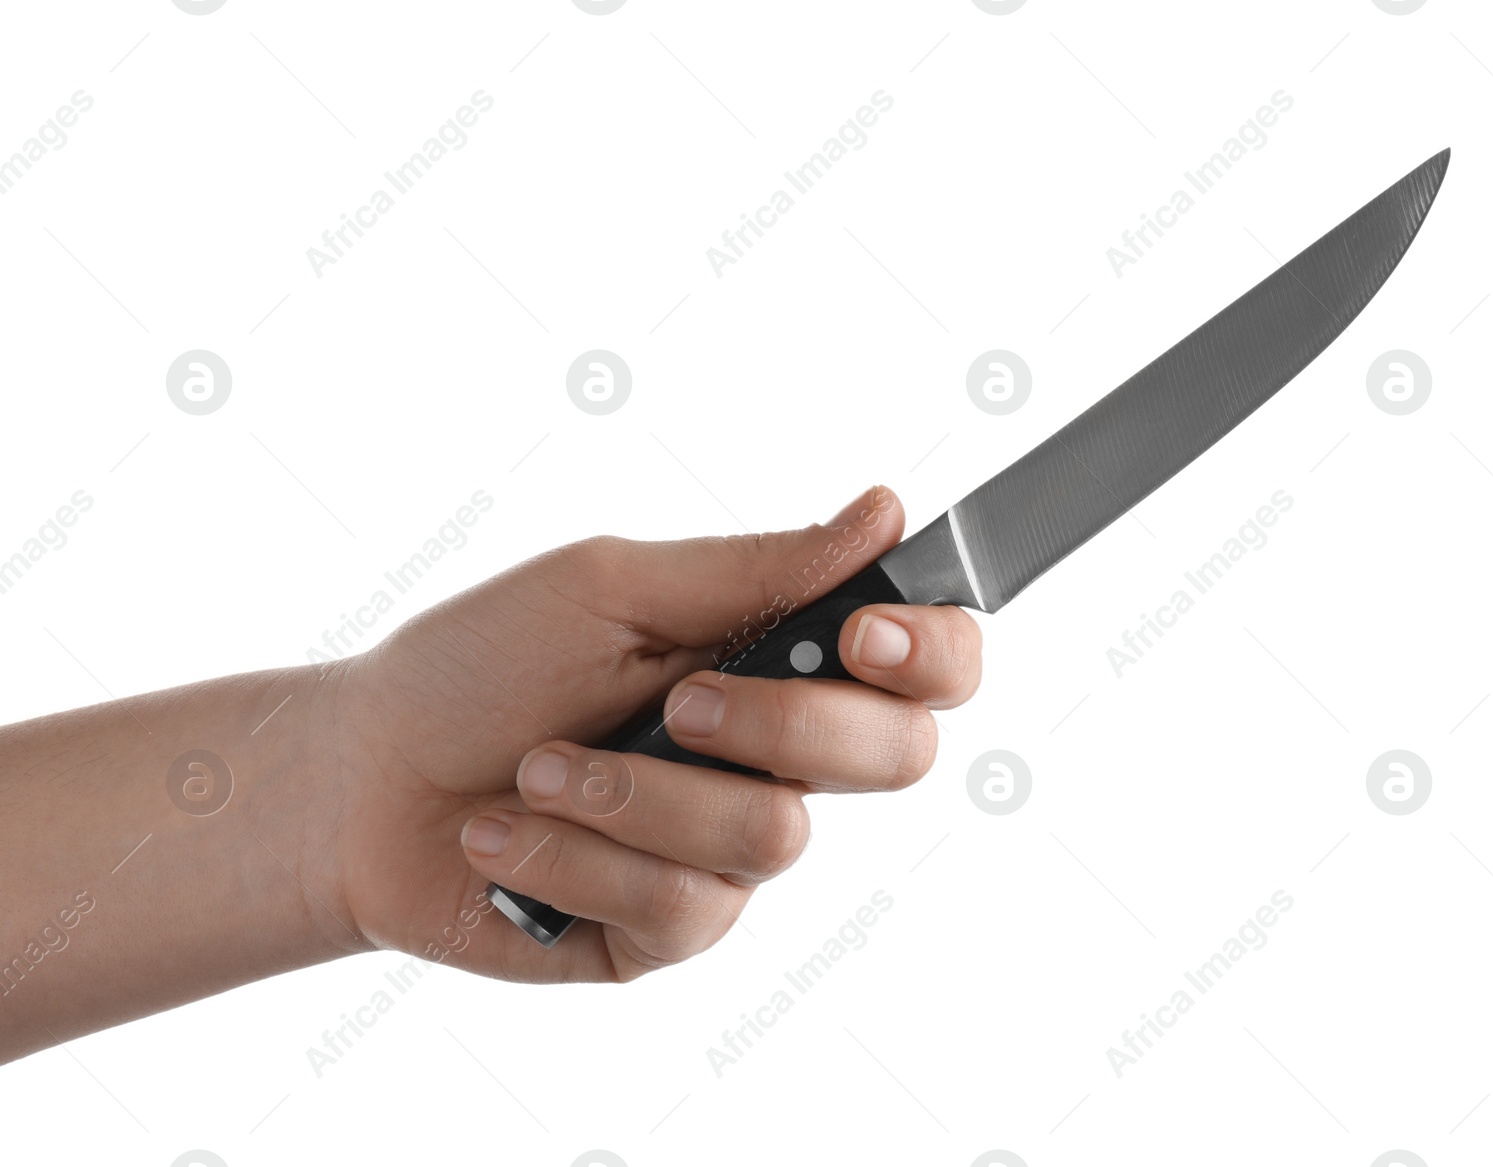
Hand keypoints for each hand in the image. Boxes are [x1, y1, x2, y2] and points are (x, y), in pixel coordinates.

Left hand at [328, 485, 981, 981]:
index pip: (924, 668)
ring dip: (639, 792)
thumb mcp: (611, 587)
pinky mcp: (669, 933)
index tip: (859, 635)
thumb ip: (755, 567)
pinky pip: (684, 908)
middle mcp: (771, 760)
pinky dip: (577, 857)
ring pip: (774, 836)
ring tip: (539, 769)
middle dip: (789, 724)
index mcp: (774, 661)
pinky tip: (507, 837)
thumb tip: (884, 514)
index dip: (932, 654)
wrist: (358, 779)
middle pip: (895, 759)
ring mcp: (725, 853)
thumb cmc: (480, 664)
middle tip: (683, 702)